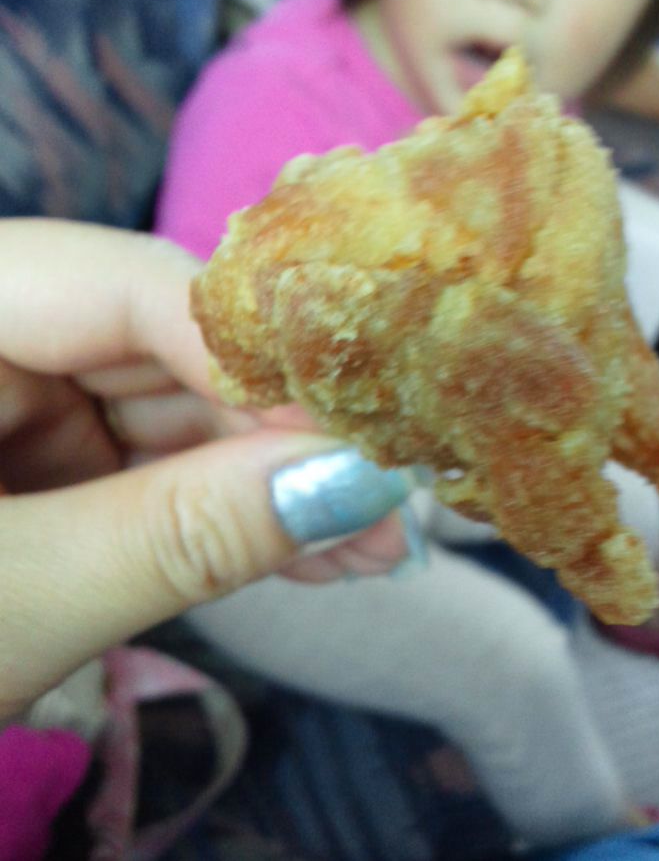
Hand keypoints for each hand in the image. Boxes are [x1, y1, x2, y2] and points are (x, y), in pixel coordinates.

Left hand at [0, 220, 409, 721]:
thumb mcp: (13, 605)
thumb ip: (186, 533)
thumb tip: (357, 483)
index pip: (117, 284)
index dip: (252, 353)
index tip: (361, 428)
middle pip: (156, 344)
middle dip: (275, 431)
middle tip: (390, 503)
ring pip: (160, 407)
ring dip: (262, 480)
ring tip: (370, 548)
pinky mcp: (23, 451)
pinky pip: (135, 458)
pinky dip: (211, 508)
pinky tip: (304, 551)